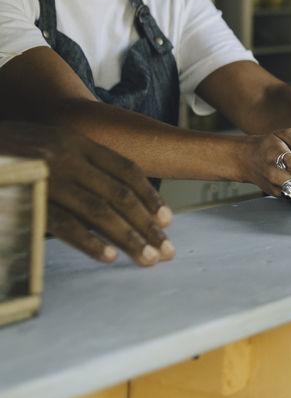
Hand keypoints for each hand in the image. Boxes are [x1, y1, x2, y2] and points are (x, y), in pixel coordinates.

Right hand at [0, 121, 173, 265]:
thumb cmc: (10, 149)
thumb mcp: (48, 146)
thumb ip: (78, 165)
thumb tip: (113, 197)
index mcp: (76, 140)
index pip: (125, 170)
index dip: (149, 196)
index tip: (167, 220)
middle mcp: (67, 154)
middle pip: (119, 194)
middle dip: (146, 224)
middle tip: (166, 249)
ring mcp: (48, 175)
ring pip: (99, 211)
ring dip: (127, 237)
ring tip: (147, 257)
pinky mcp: (28, 195)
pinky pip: (64, 223)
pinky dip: (89, 241)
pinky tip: (108, 255)